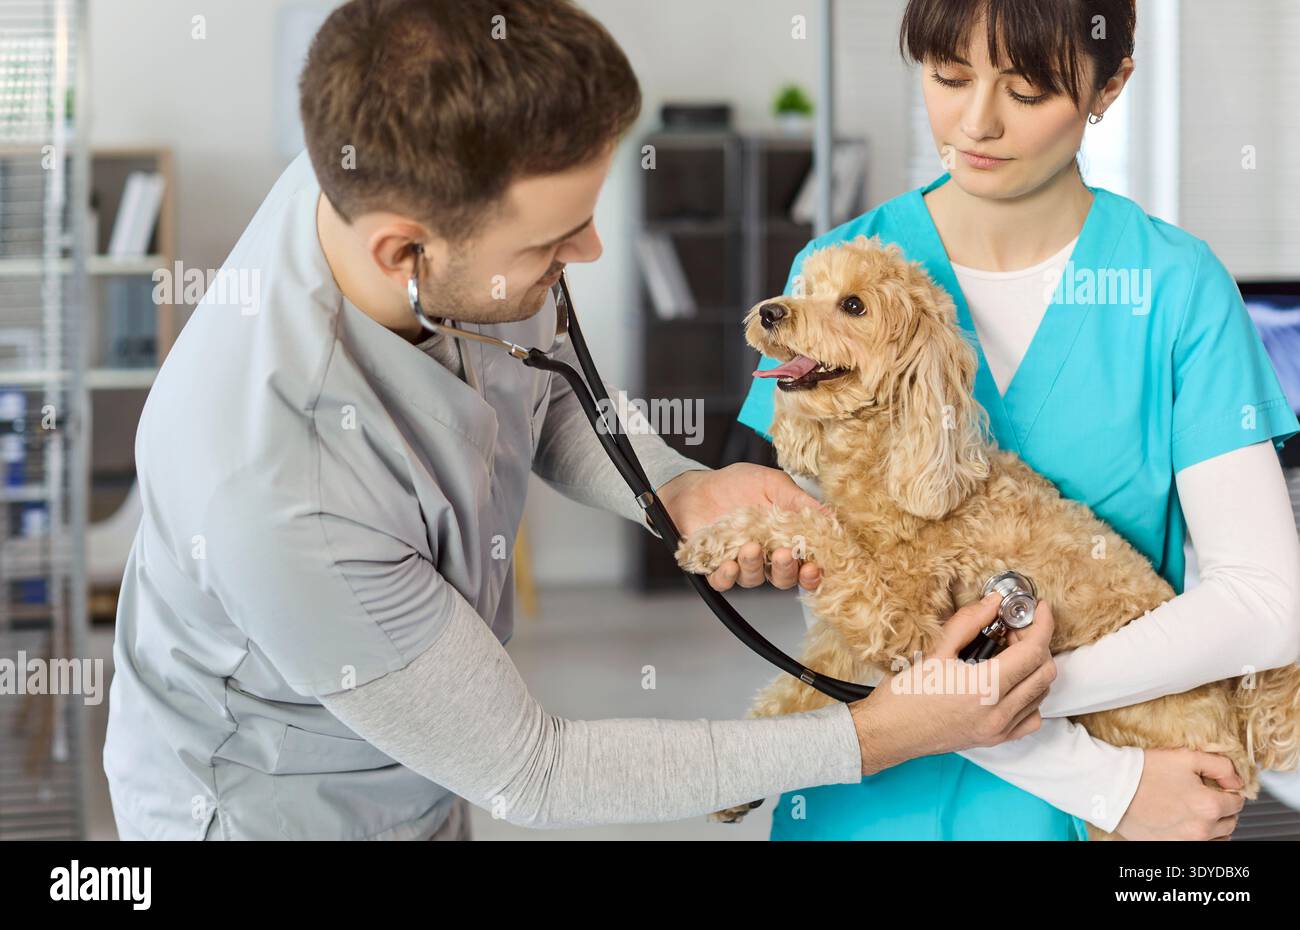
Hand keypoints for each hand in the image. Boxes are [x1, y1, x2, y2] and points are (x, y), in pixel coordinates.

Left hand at [656, 464, 826, 591]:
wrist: (698, 485)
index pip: (804, 565)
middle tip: (783, 554)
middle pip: (783, 578)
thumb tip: (832, 517)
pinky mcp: (713, 566)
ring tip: (750, 547)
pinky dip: (726, 577)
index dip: (812, 573)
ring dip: (754, 566)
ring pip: (753, 579)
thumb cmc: (737, 484)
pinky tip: (728, 564)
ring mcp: (740, 563)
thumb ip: (800, 502)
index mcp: (785, 540)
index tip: (813, 568)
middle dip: (786, 570)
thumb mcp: (773, 484)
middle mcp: (765, 557)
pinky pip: (722, 582)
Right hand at [850, 594, 1057, 774]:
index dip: (1042, 625)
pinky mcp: (995, 739)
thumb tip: (993, 603)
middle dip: (1037, 643)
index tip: (1039, 609)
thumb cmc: (904, 695)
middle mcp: (998, 713)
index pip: (1032, 652)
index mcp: (983, 689)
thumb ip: (968, 623)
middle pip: (1044, 672)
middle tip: (1012, 629)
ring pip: (1041, 694)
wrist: (887, 733)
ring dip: (1034, 668)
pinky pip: (1031, 717)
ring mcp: (999, 730)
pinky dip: (1031, 696)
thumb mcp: (934, 651)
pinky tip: (1010, 683)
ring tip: (1008, 652)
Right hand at [1114, 749, 1244, 839]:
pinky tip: (1186, 822)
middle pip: (1230, 821)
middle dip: (1223, 807)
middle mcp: (1201, 829)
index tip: (1215, 784)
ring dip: (1214, 824)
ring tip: (1195, 810)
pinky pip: (1200, 847)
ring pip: (1219, 838)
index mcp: (1209, 806)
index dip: (1228, 789)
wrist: (1112, 787)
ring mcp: (1187, 842)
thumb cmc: (1145, 770)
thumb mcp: (1186, 757)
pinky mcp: (1171, 847)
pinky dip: (1200, 836)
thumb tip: (1237, 781)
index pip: (1237, 801)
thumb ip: (1221, 766)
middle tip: (1204, 794)